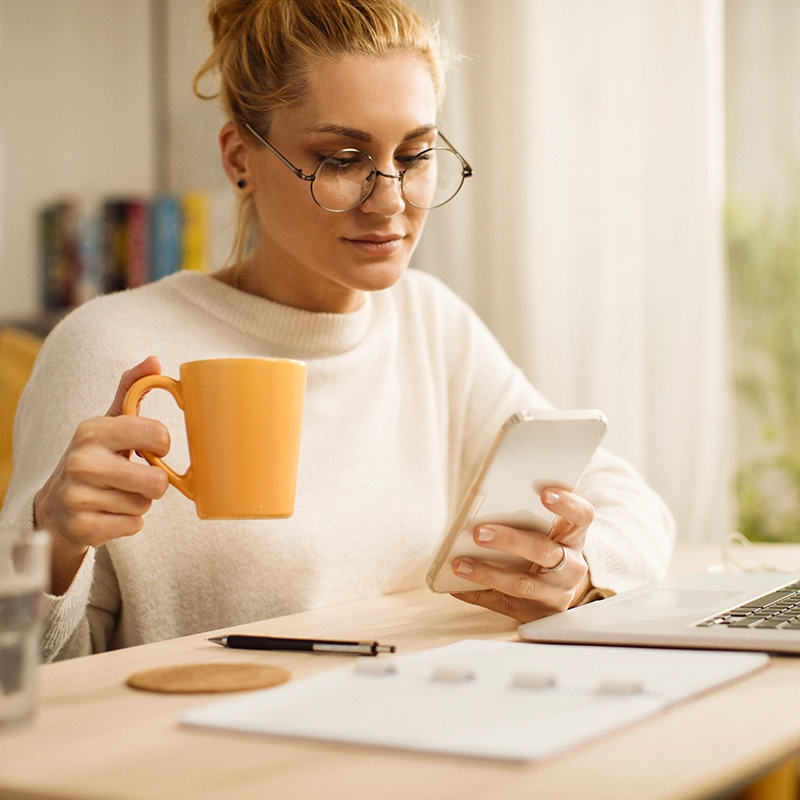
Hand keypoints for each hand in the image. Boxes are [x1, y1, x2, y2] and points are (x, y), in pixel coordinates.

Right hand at [34, 356, 170, 593]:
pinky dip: (128, 522)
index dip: (163, 445)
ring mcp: (79, 497)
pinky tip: (109, 512)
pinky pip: (134, 526)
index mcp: (93, 431)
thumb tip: (155, 360)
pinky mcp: (83, 528)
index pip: (158, 436)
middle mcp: (81, 462)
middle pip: (157, 482)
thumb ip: (133, 388)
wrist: (57, 503)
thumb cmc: (97, 456)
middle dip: (154, 483)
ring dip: (139, 503)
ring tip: (117, 493)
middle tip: (136, 477)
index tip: (152, 447)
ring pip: (145, 506)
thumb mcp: (110, 420)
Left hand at [450, 488, 593, 622]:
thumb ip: (530, 515)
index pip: (581, 516)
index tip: (545, 493)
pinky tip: (457, 587)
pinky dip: (478, 594)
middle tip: (479, 532)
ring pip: (523, 584)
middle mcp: (571, 566)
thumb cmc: (545, 548)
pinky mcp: (537, 613)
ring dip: (488, 573)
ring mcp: (556, 593)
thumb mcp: (549, 531)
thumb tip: (486, 501)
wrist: (556, 590)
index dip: (567, 504)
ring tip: (460, 564)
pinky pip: (504, 604)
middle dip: (510, 541)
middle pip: (545, 551)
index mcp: (574, 537)